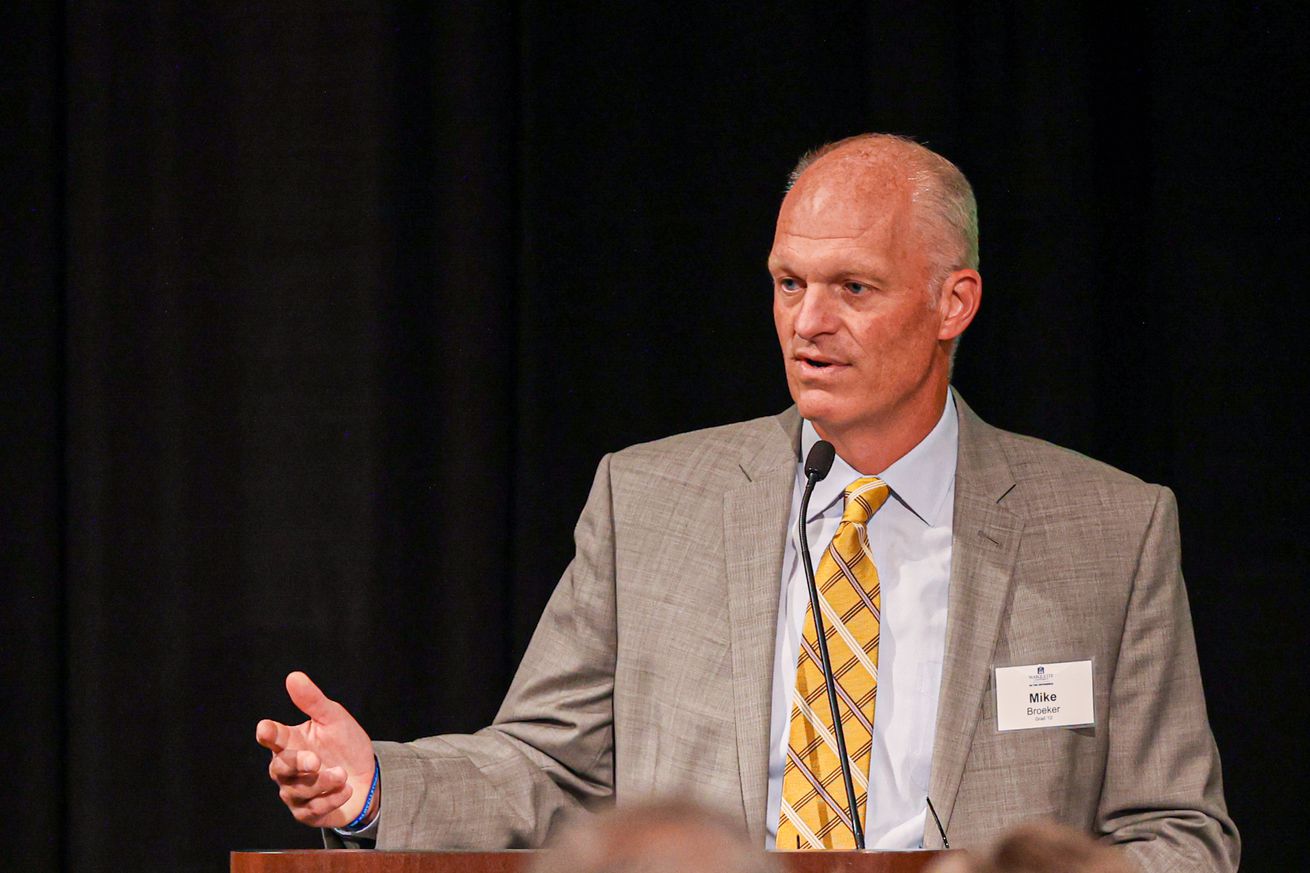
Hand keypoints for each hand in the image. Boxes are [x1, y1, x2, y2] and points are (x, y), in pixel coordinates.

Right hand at [256, 671, 378, 828]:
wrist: (369, 777)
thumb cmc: (345, 745)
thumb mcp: (334, 719)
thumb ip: (313, 701)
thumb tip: (293, 676)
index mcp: (290, 742)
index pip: (272, 737)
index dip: (268, 733)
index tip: (265, 728)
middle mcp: (287, 769)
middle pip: (280, 767)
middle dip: (297, 764)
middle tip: (315, 760)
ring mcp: (295, 793)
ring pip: (299, 790)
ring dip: (323, 782)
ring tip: (342, 774)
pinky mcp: (307, 813)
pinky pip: (313, 809)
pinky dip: (331, 798)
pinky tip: (346, 789)